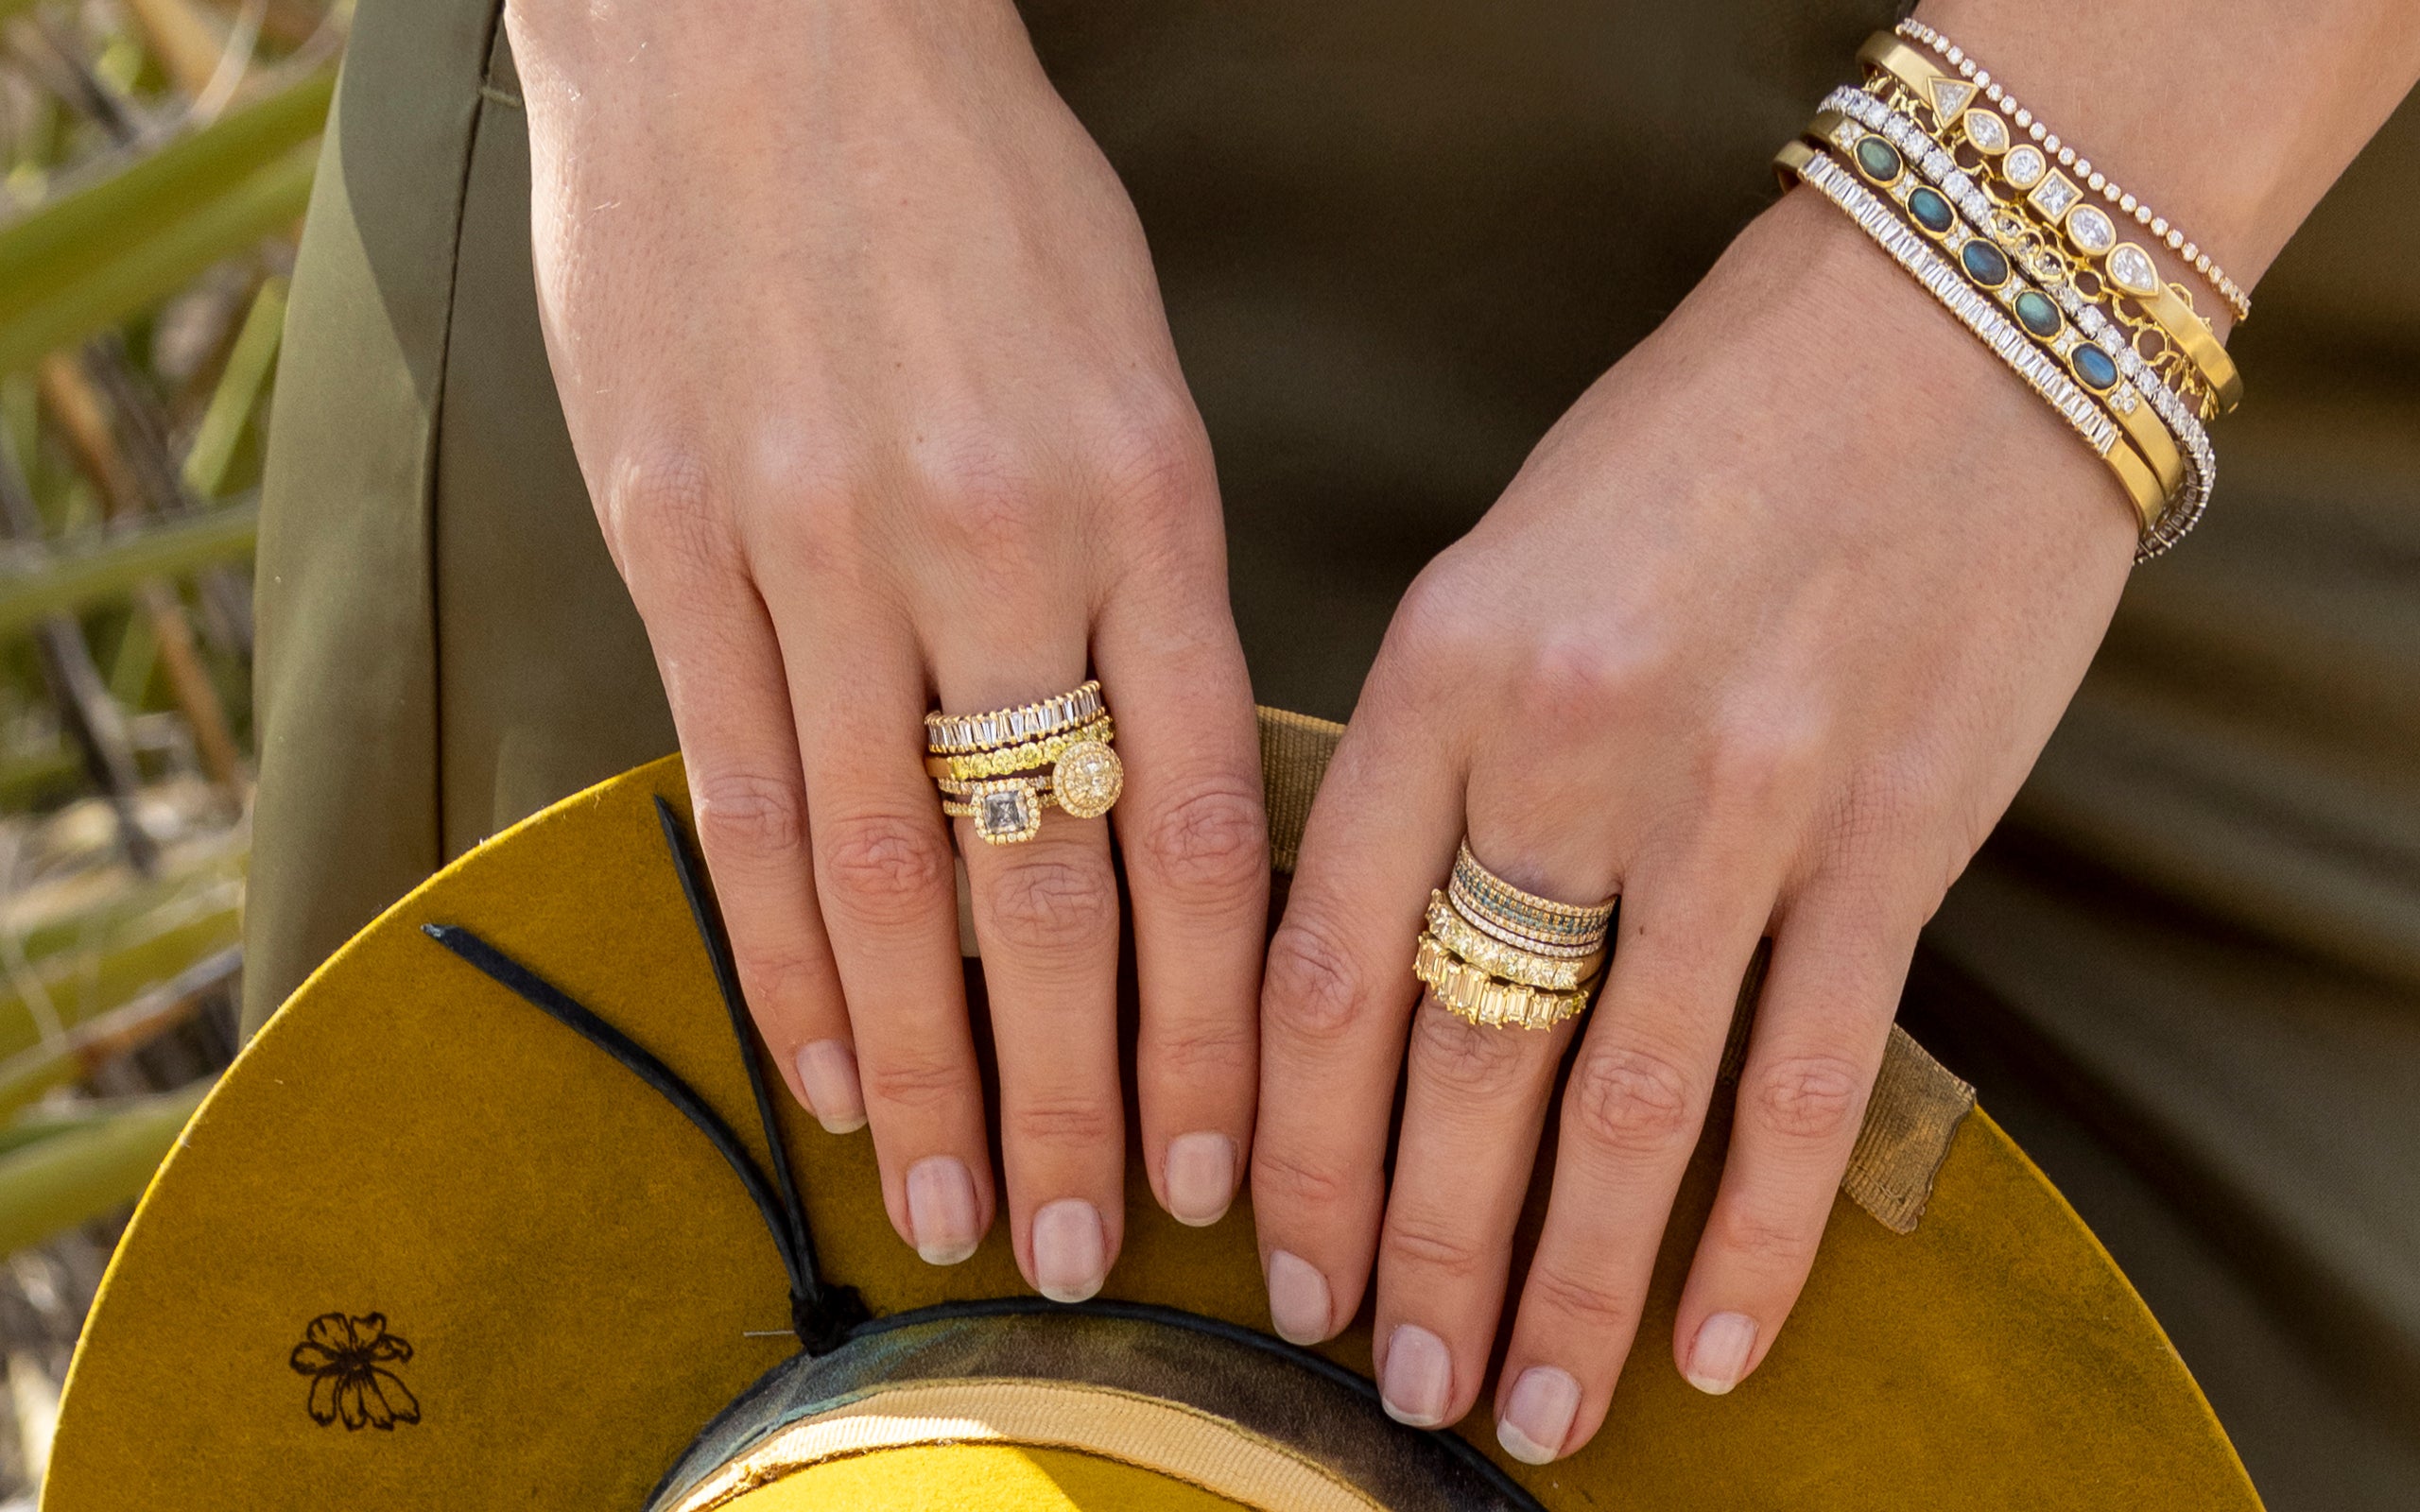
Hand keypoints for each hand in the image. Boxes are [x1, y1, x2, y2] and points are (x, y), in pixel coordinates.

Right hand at [509, 0, 1267, 1301]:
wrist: (760, 22)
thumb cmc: (978, 190)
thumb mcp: (1130, 366)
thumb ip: (1153, 581)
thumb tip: (1166, 795)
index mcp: (1142, 497)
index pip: (1202, 821)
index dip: (1218, 1019)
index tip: (1234, 1156)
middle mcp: (986, 543)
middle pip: (1046, 889)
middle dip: (1074, 1097)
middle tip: (1094, 1249)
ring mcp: (814, 548)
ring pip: (883, 876)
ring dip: (921, 1068)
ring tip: (952, 1205)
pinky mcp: (673, 543)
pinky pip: (738, 791)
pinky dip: (781, 949)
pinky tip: (816, 1057)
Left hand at [1251, 188, 2135, 1457]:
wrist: (1950, 324)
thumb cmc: (1700, 436)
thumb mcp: (1503, 559)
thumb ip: (1426, 750)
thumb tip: (1357, 955)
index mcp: (1442, 666)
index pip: (1321, 959)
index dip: (1284, 1141)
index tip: (1261, 1256)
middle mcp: (1571, 747)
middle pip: (1457, 1066)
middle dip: (1405, 1252)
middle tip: (1380, 1377)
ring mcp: (1742, 801)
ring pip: (1624, 1110)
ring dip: (1562, 1286)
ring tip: (1520, 1409)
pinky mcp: (1894, 836)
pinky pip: (1806, 1080)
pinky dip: (1755, 1233)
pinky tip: (1713, 1345)